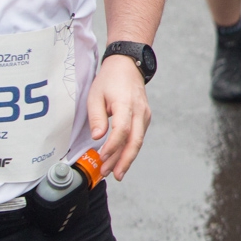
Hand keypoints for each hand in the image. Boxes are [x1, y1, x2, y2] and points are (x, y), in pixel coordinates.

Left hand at [88, 55, 150, 180]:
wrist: (128, 65)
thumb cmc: (110, 80)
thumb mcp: (96, 95)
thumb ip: (97, 117)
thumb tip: (98, 137)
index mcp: (126, 104)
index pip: (122, 130)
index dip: (112, 146)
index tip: (101, 157)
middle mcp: (139, 111)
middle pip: (135, 141)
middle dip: (124, 160)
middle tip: (113, 175)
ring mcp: (144, 115)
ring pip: (138, 141)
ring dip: (127, 158)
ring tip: (115, 172)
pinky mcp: (144, 117)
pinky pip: (138, 136)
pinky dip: (130, 149)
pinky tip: (121, 158)